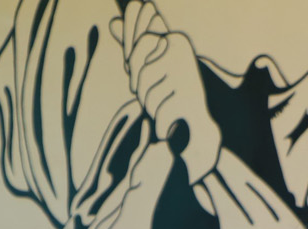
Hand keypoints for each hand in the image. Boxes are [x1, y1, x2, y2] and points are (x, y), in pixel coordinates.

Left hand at [108, 2, 219, 183]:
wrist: (195, 126)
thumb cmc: (168, 94)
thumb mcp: (149, 68)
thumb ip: (132, 47)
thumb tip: (112, 22)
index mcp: (174, 39)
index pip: (140, 44)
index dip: (135, 67)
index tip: (142, 81)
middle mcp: (184, 52)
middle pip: (143, 73)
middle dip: (144, 92)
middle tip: (158, 98)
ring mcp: (188, 73)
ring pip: (149, 95)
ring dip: (153, 109)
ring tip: (167, 108)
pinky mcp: (190, 98)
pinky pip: (159, 113)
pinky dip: (161, 124)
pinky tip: (172, 123)